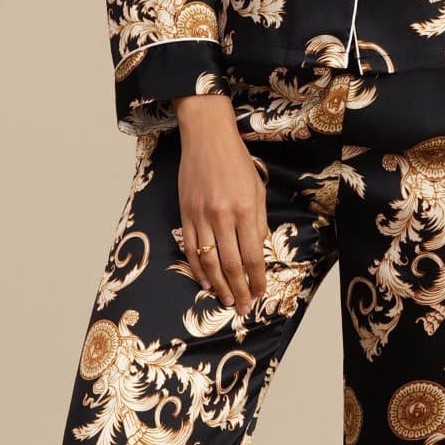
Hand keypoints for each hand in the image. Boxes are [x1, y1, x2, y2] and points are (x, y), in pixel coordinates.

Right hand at [174, 94, 268, 314]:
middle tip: (244, 308)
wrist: (207, 136)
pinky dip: (197, 269)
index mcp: (245, 210)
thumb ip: (258, 222)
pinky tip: (205, 282)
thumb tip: (257, 251)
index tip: (260, 293)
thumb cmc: (237, 161)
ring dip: (219, 286)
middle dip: (240, 290)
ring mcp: (201, 216)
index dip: (256, 279)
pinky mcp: (185, 214)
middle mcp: (222, 217)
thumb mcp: (257, 189)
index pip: (252, 256)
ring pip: (209, 261)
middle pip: (231, 265)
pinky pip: (190, 248)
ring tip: (227, 301)